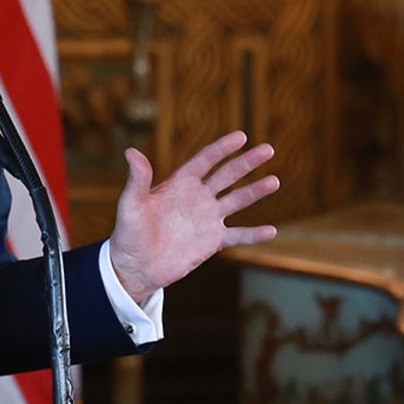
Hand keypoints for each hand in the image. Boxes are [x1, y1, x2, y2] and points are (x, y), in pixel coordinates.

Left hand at [109, 131, 277, 304]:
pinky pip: (238, 235)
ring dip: (255, 191)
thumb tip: (130, 152)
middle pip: (227, 175)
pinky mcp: (212, 241)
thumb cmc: (128, 233)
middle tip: (268, 149)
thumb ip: (137, 180)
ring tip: (274, 181)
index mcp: (179, 184)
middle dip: (247, 163)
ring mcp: (207, 218)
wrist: (135, 266)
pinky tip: (272, 231)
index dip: (222, 148)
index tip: (241, 136)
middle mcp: (197, 197)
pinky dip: (254, 234)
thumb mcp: (131, 205)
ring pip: (237, 201)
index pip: (205, 161)